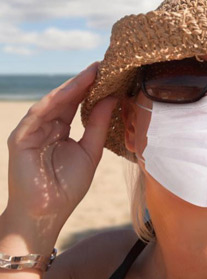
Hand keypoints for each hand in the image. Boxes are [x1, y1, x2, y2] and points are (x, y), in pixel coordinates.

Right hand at [3, 62, 116, 249]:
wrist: (46, 213)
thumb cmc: (68, 187)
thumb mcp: (90, 151)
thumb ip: (99, 125)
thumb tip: (113, 97)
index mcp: (61, 129)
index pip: (77, 103)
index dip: (93, 88)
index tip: (111, 72)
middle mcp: (46, 126)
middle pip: (66, 98)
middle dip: (84, 81)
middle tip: (104, 64)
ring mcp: (31, 130)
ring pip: (52, 102)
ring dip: (72, 86)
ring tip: (92, 72)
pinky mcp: (21, 138)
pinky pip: (38, 115)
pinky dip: (54, 101)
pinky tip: (70, 90)